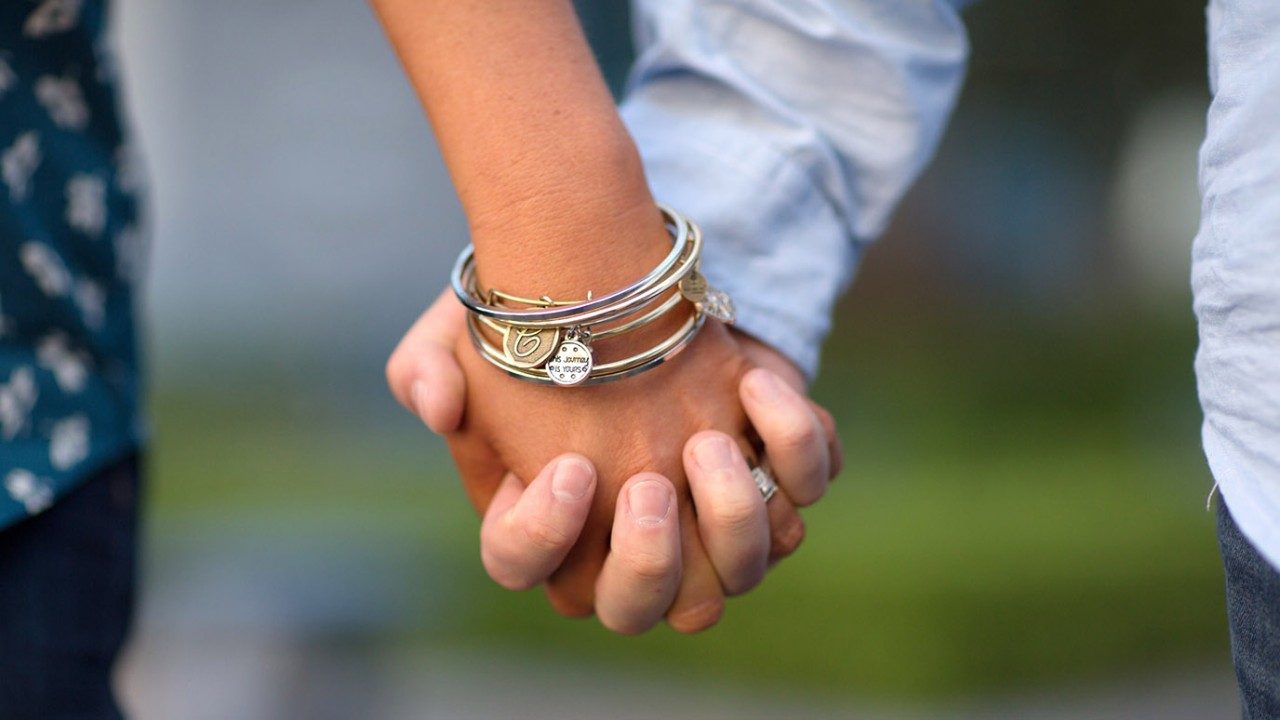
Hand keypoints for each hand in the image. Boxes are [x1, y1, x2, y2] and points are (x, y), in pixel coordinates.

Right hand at [388, 290, 841, 632]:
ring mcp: (710, 509)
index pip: (534, 572)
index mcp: (549, 522)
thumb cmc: (537, 322)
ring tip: (707, 442)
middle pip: (644, 607)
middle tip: (647, 487)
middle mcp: (633, 536)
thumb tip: (438, 405)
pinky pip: (804, 488)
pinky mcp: (773, 458)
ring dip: (734, 518)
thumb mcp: (461, 332)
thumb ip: (425, 368)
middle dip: (649, 562)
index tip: (566, 468)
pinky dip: (796, 446)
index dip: (544, 539)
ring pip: (741, 569)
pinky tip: (755, 387)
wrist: (620, 274)